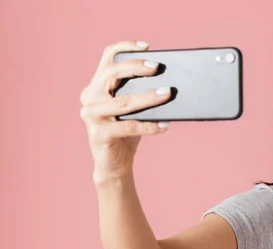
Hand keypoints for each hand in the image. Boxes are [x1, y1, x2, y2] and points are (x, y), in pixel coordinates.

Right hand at [79, 40, 171, 183]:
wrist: (114, 164)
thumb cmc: (126, 133)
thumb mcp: (133, 109)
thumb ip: (140, 92)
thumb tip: (168, 83)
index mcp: (97, 85)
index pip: (108, 57)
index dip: (125, 47)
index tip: (147, 46)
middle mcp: (90, 96)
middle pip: (112, 73)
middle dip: (136, 67)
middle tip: (158, 67)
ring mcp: (91, 115)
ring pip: (123, 101)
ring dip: (148, 97)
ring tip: (167, 93)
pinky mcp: (99, 134)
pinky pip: (128, 127)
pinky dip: (149, 126)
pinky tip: (165, 125)